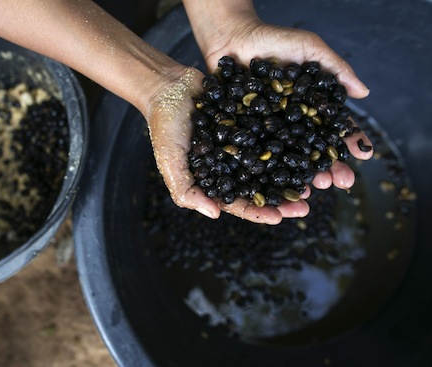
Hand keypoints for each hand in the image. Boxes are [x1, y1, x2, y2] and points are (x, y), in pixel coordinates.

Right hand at [147, 67, 310, 223]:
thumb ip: (186, 190)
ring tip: (314, 179)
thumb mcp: (170, 161)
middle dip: (283, 198)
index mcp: (214, 180)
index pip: (239, 203)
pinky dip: (290, 140)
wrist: (169, 85)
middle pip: (262, 187)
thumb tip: (214, 214)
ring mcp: (243, 144)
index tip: (281, 217)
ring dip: (292, 172)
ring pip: (272, 163)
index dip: (259, 212)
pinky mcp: (250, 121)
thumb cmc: (164, 125)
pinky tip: (308, 144)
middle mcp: (232, 165)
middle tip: (305, 203)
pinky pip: (272, 133)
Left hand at [179, 1, 372, 221]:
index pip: (332, 128)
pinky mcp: (243, 133)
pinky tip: (277, 184)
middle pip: (311, 150)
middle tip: (341, 181)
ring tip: (314, 188)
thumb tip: (364, 93)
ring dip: (302, 176)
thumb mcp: (310, 48)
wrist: (232, 39)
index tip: (362, 155)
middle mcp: (290, 122)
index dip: (347, 141)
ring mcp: (267, 130)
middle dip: (328, 167)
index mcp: (308, 106)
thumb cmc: (273, 40)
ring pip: (286, 159)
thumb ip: (336, 68)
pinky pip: (256, 155)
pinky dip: (266, 171)